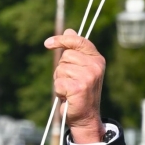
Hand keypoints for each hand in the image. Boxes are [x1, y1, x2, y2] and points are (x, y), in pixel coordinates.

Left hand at [44, 29, 105, 143]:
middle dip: (62, 68)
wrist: (86, 116)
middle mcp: (95, 66)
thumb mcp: (80, 68)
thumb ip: (75, 50)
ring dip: (60, 80)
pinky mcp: (79, 87)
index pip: (79, 41)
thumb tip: (69, 29)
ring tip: (69, 89)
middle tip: (70, 81)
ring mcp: (88, 76)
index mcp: (97, 59)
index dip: (62, 39)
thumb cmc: (80, 91)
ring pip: (60, 69)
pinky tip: (68, 96)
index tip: (47, 43)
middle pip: (66, 55)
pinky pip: (58, 82)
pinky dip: (59, 90)